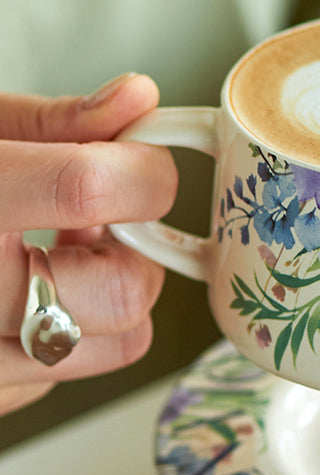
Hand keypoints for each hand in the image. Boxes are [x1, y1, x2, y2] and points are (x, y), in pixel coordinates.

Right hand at [0, 74, 177, 415]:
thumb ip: (51, 122)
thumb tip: (136, 98)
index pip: (88, 186)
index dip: (145, 174)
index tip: (145, 167)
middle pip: (120, 293)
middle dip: (135, 254)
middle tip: (107, 226)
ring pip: (111, 347)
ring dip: (109, 302)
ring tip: (62, 261)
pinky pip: (60, 376)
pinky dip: (62, 337)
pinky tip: (18, 301)